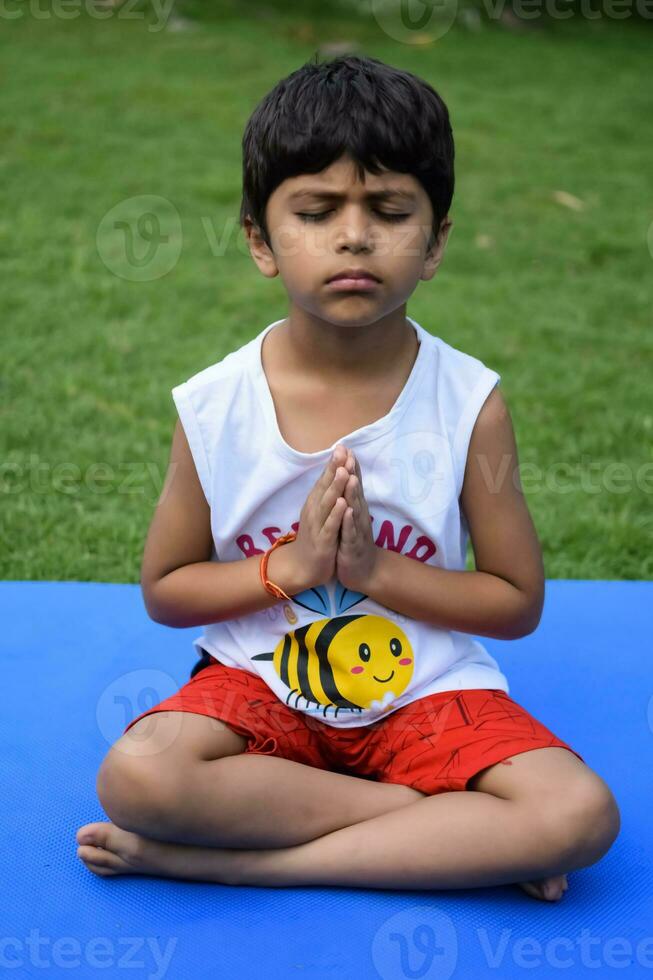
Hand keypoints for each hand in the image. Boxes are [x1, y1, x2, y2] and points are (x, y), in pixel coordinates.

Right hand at [269, 443, 350, 591]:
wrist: (302, 567)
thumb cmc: (315, 538)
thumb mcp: (320, 513)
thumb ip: (326, 494)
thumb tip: (332, 473)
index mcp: (315, 503)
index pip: (325, 480)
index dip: (333, 464)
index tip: (343, 446)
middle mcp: (314, 511)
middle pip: (325, 487)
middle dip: (334, 469)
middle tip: (341, 450)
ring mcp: (318, 525)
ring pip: (327, 504)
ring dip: (335, 487)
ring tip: (344, 471)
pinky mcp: (323, 541)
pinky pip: (331, 526)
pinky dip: (337, 515)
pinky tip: (344, 504)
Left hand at [336, 450, 378, 593]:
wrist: (365, 572)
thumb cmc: (354, 541)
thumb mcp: (352, 517)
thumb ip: (351, 497)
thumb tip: (348, 475)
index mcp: (356, 508)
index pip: (353, 484)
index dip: (349, 466)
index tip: (345, 447)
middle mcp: (359, 515)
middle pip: (355, 491)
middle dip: (351, 473)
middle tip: (348, 454)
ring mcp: (357, 530)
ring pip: (354, 509)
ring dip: (352, 493)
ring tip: (349, 477)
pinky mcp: (353, 546)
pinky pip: (350, 532)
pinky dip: (348, 521)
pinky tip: (347, 511)